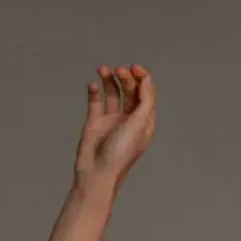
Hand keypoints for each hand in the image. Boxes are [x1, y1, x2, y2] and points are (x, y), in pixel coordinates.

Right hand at [75, 64, 156, 187]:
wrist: (97, 172)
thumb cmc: (120, 154)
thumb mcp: (139, 125)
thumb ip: (145, 101)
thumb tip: (147, 80)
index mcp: (144, 122)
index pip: (146, 94)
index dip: (142, 78)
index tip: (134, 68)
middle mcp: (129, 120)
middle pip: (130, 91)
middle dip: (125, 78)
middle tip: (118, 71)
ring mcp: (111, 120)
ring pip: (112, 93)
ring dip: (109, 80)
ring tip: (103, 70)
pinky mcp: (95, 122)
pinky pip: (96, 101)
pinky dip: (95, 90)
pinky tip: (93, 85)